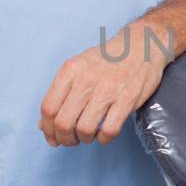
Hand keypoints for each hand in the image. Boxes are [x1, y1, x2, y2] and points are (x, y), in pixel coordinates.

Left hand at [39, 30, 166, 146]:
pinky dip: (103, 139)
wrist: (141, 45)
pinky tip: (104, 133)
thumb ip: (60, 94)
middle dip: (64, 139)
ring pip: (85, 129)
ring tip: (88, 135)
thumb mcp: (78, 68)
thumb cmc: (107, 59)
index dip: (48, 129)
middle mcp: (86, 80)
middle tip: (70, 140)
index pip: (48, 108)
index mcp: (70, 71)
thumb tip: (44, 124)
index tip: (53, 137)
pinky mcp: (127, 99)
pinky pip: (109, 130)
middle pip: (63, 123)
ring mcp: (107, 90)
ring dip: (84, 139)